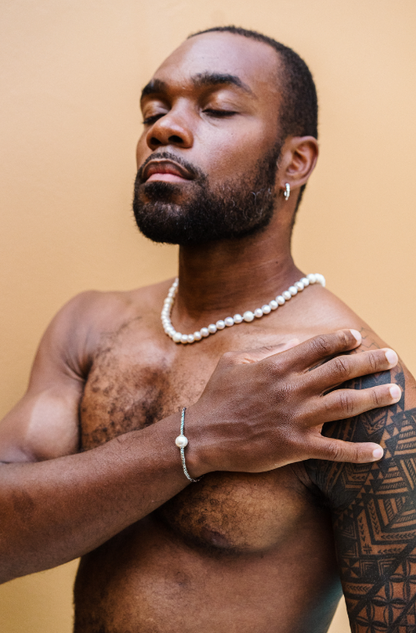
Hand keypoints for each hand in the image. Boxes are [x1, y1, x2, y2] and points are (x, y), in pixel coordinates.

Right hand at [187, 329, 400, 475]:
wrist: (203, 435)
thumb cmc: (217, 396)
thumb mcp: (234, 362)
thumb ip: (265, 351)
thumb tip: (293, 345)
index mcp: (278, 366)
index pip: (319, 346)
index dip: (342, 339)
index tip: (358, 338)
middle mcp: (292, 389)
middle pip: (341, 370)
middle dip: (371, 362)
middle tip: (391, 357)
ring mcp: (295, 418)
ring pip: (345, 405)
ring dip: (374, 397)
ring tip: (396, 392)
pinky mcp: (295, 446)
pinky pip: (334, 449)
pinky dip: (358, 452)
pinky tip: (379, 452)